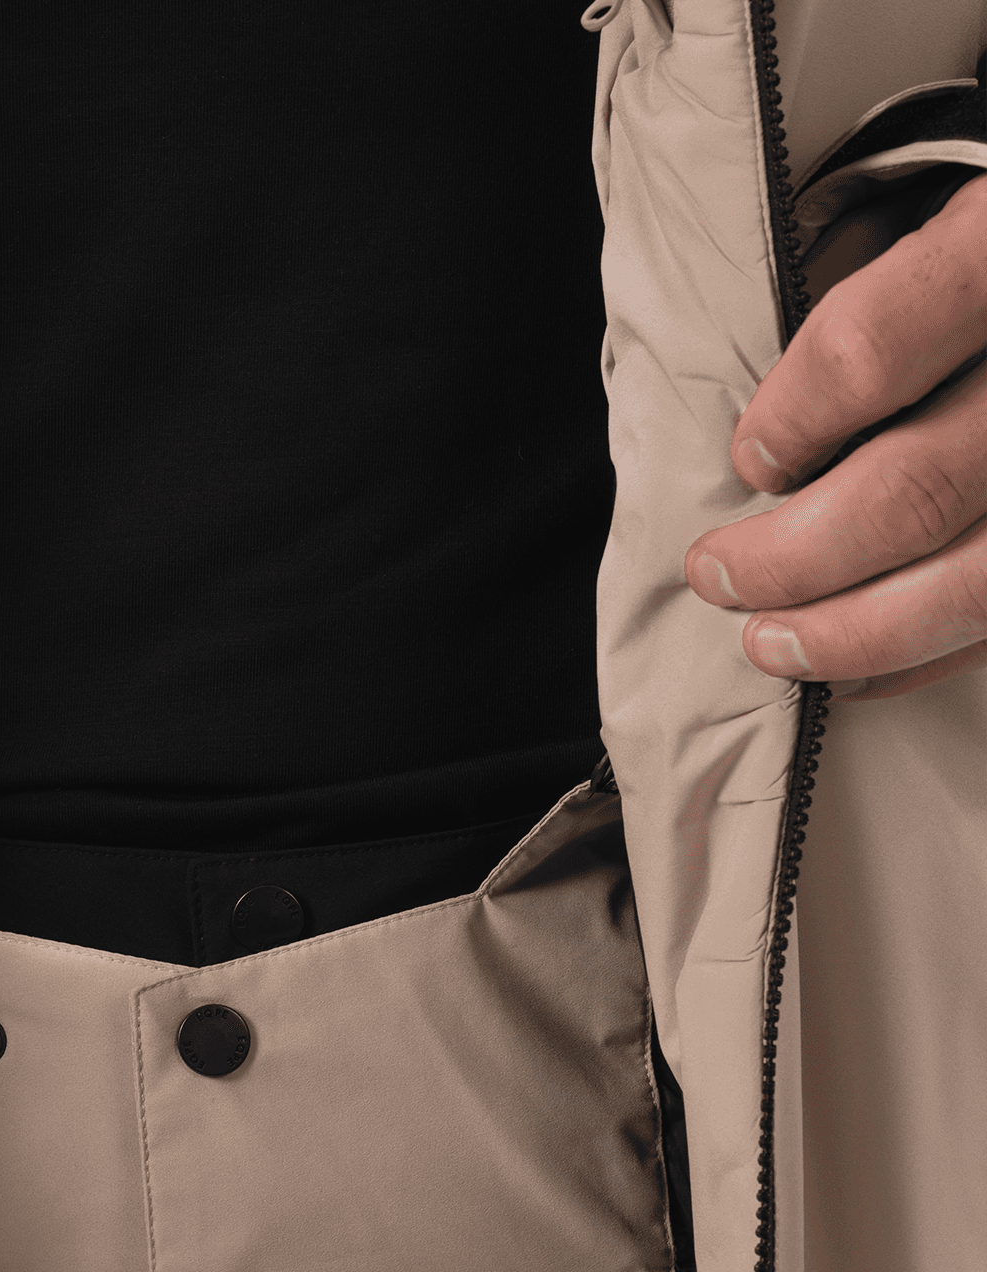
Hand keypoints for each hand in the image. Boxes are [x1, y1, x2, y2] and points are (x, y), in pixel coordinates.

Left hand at [684, 172, 986, 702]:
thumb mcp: (959, 200)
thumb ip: (887, 271)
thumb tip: (775, 403)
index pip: (876, 345)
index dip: (793, 418)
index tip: (749, 459)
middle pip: (916, 491)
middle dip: (793, 556)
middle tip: (716, 573)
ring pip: (974, 582)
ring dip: (851, 632)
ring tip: (767, 642)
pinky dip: (923, 657)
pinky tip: (851, 667)